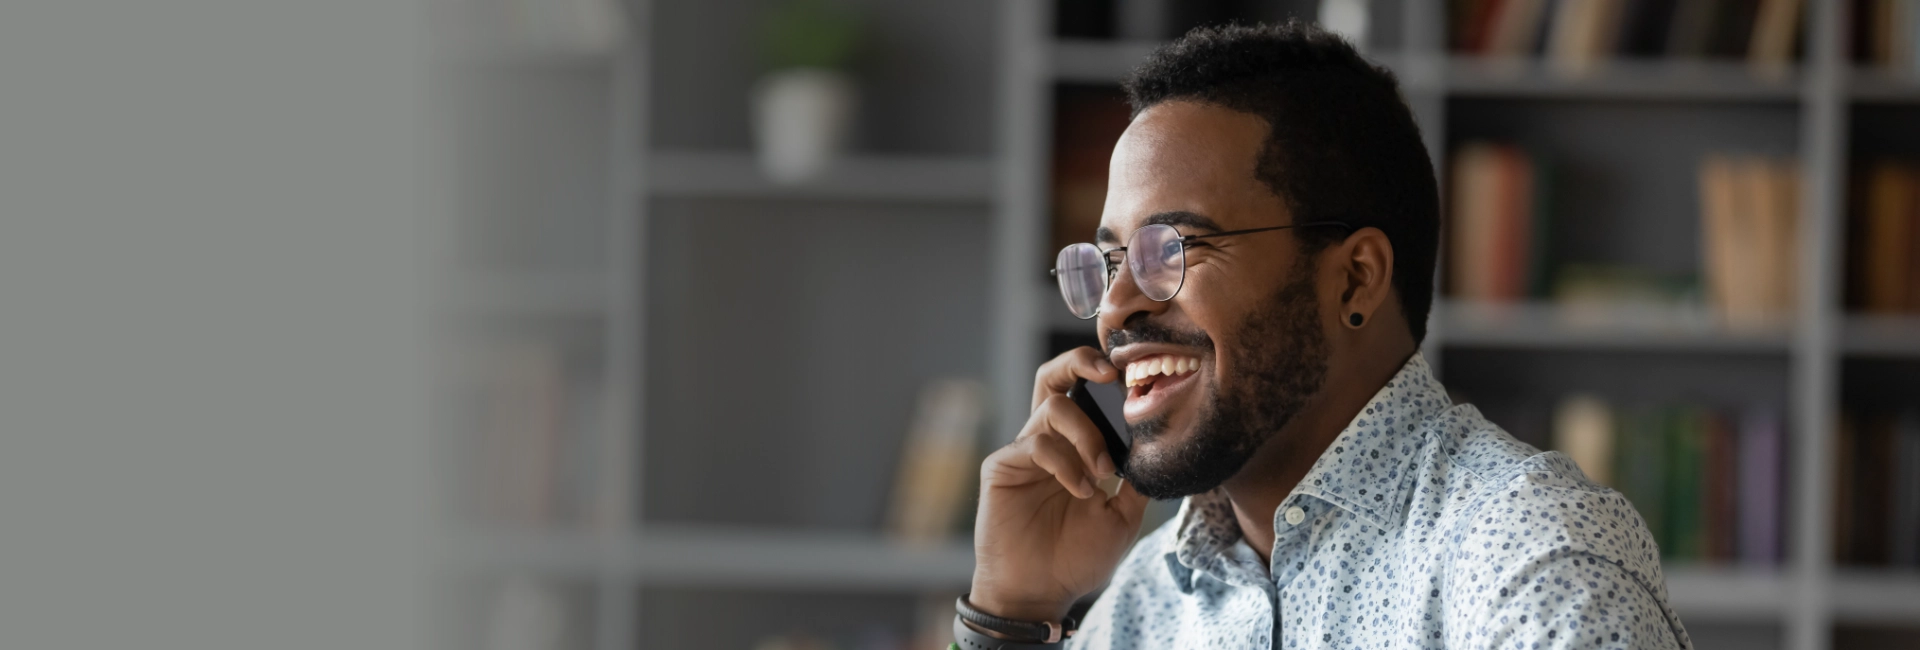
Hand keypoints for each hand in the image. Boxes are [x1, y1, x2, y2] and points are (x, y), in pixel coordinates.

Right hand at [968, 347, 1151, 622]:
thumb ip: (1135, 481)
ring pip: (1053, 406)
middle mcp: (1048, 442)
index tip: (1135, 378)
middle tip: (1111, 374)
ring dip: (1087, 435)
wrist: (1039, 592)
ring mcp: (1023, 451)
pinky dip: (1066, 463)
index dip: (1105, 377)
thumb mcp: (1122, 517)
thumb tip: (1158, 445)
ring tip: (1102, 473)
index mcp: (1075, 448)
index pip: (1085, 396)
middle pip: (1054, 378)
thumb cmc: (1076, 558)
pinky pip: (1036, 443)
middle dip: (1081, 362)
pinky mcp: (1002, 466)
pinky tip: (1081, 491)